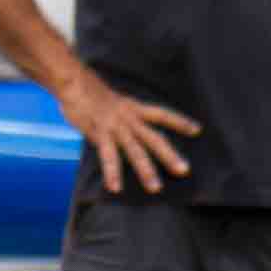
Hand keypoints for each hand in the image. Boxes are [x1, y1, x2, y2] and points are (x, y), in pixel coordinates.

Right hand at [65, 73, 198, 195]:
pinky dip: (112, 172)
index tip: (197, 130)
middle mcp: (129, 118)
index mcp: (133, 108)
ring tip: (155, 189)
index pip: (162, 114)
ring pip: (135, 151)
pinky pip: (108, 156)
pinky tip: (115, 188)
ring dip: (146, 170)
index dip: (179, 122)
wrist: (73, 81)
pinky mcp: (100, 132)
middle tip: (184, 171)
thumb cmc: (89, 92)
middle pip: (154, 138)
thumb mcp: (112, 103)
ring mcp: (116, 126)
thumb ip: (121, 119)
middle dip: (170, 155)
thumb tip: (126, 134)